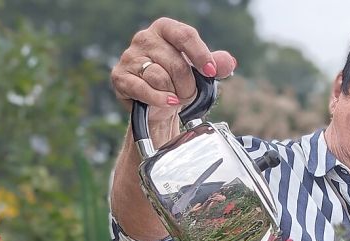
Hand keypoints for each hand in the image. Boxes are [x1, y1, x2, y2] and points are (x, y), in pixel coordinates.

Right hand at [110, 17, 236, 115]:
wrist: (158, 103)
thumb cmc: (178, 81)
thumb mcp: (199, 71)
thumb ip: (216, 64)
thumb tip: (229, 63)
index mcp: (165, 28)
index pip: (185, 36)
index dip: (201, 55)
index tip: (211, 72)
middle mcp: (144, 37)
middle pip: (176, 63)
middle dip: (188, 86)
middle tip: (188, 94)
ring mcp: (130, 56)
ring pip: (160, 78)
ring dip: (174, 94)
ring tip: (175, 98)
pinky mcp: (120, 76)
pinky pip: (143, 89)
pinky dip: (159, 99)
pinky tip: (168, 102)